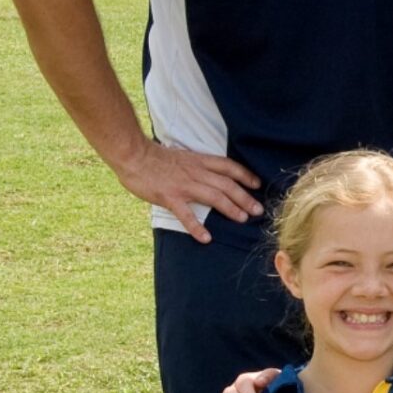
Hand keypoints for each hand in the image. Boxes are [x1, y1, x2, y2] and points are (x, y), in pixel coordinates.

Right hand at [113, 141, 260, 243]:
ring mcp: (183, 185)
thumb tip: (211, 176)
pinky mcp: (169, 197)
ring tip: (243, 219)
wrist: (133, 155)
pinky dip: (196, 227)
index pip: (228, 166)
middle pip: (227, 185)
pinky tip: (206, 238)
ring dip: (231, 208)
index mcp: (199, 161)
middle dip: (245, 197)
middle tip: (258, 210)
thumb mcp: (183, 156)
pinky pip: (186, 214)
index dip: (245, 175)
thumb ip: (198, 166)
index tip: (257, 184)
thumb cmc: (155, 157)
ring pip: (214, 197)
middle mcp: (196, 172)